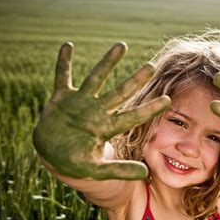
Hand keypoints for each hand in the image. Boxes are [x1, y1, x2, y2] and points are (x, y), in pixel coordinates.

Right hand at [33, 42, 170, 179]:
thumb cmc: (75, 164)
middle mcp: (97, 111)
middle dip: (135, 80)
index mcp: (106, 128)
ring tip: (122, 45)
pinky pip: (62, 77)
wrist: (52, 155)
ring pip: (96, 79)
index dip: (149, 109)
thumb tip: (145, 173)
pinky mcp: (61, 98)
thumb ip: (120, 170)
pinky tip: (67, 46)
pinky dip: (64, 63)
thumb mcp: (97, 170)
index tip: (168, 100)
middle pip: (120, 93)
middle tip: (152, 66)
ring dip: (107, 63)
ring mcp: (80, 103)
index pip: (132, 116)